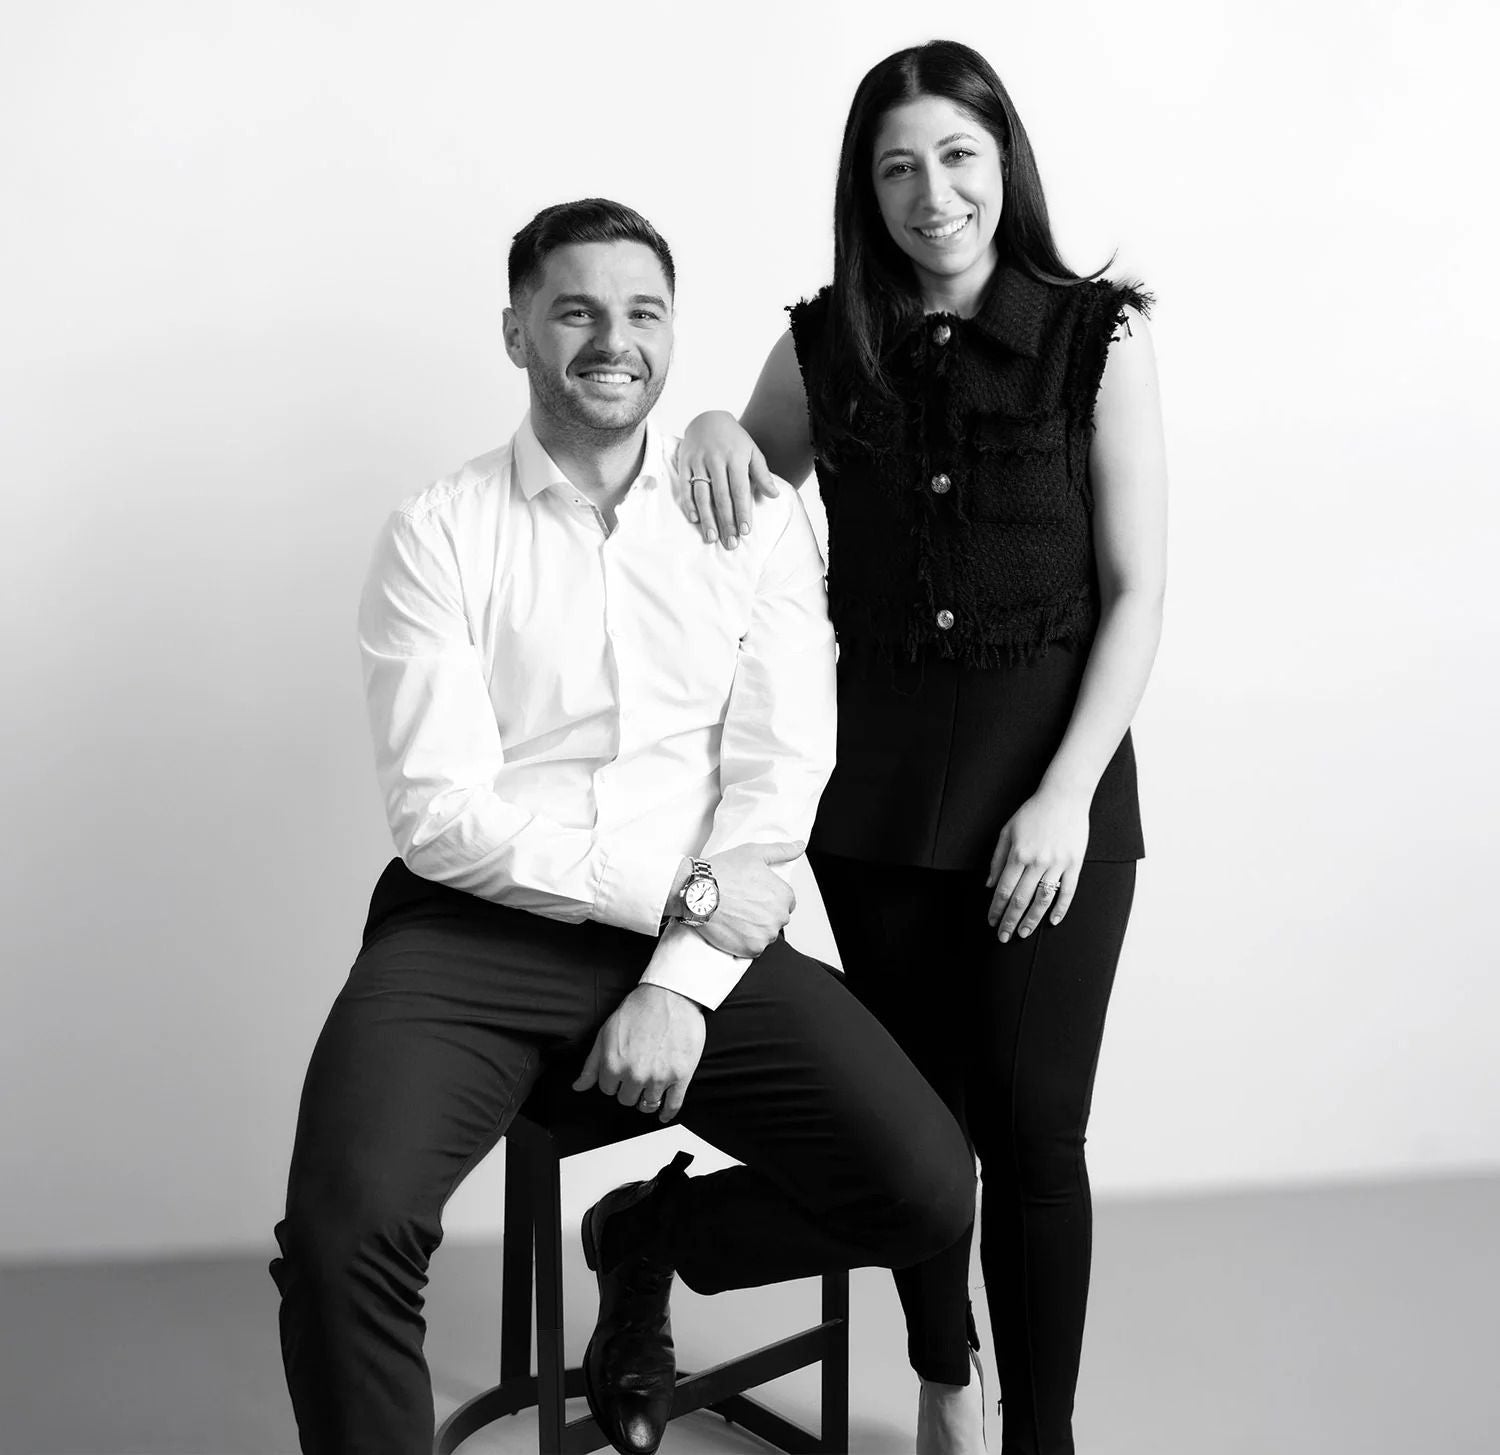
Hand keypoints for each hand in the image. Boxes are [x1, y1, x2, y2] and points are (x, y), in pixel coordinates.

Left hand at [572, 984, 706, 1123]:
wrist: (670, 995)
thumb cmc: (639, 1009)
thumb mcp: (606, 1033)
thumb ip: (592, 1064)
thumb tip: (578, 1086)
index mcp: (614, 1065)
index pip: (608, 1089)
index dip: (614, 1080)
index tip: (622, 1071)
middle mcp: (635, 1074)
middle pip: (627, 1099)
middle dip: (630, 1088)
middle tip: (637, 1073)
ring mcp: (659, 1077)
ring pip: (647, 1104)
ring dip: (647, 1098)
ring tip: (650, 1085)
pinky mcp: (681, 1076)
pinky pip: (672, 1105)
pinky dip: (667, 1113)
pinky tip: (663, 1113)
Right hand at [680, 410, 778, 549]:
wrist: (707, 418)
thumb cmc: (734, 439)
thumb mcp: (751, 451)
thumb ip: (761, 474)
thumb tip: (774, 495)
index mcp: (735, 457)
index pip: (740, 490)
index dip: (742, 512)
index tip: (745, 531)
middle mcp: (716, 460)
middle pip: (721, 496)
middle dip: (726, 521)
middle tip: (730, 542)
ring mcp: (698, 461)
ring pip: (702, 494)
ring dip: (707, 518)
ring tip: (712, 537)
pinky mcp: (684, 463)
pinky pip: (685, 486)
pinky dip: (689, 503)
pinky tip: (695, 519)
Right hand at [692, 840, 802, 957]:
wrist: (697, 892)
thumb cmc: (723, 872)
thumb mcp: (754, 853)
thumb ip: (781, 851)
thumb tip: (800, 846)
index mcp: (784, 895)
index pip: (786, 902)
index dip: (769, 897)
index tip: (753, 895)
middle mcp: (779, 917)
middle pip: (776, 918)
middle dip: (763, 913)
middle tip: (742, 904)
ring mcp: (766, 935)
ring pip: (766, 934)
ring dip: (754, 928)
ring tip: (735, 914)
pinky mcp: (751, 949)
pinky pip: (754, 948)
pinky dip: (745, 941)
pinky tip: (732, 927)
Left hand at [986, 788, 1089, 941]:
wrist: (1064, 797)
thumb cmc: (1032, 812)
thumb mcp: (1007, 831)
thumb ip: (997, 859)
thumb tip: (989, 885)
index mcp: (1018, 854)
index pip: (1004, 890)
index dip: (996, 909)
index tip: (991, 922)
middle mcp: (1037, 862)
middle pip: (1021, 900)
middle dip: (1009, 921)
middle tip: (1003, 937)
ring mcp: (1058, 864)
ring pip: (1043, 900)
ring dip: (1032, 920)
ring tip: (1023, 933)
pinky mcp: (1074, 864)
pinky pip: (1068, 892)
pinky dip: (1061, 909)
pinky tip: (1052, 921)